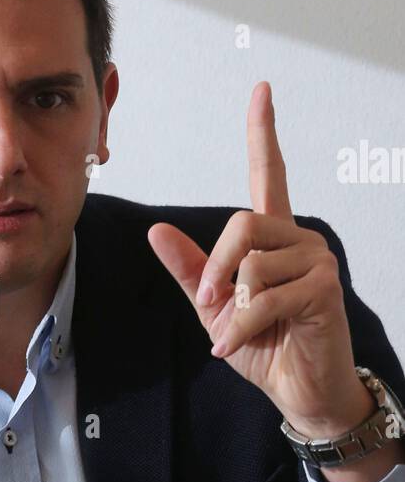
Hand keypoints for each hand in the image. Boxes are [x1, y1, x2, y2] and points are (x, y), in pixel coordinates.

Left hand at [146, 81, 374, 439]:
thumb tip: (156, 230)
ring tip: (234, 333)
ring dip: (231, 306)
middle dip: (214, 267)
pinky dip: (242, 326)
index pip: (268, 173)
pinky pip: (265, 296)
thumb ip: (189, 269)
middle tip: (207, 304)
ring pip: (252, 263)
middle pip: (242, 224)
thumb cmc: (264, 345)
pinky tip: (236, 345)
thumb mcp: (213, 306)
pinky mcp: (325, 286)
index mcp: (272, 238)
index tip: (262, 91)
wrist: (299, 390)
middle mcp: (298, 238)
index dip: (263, 132)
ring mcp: (316, 259)